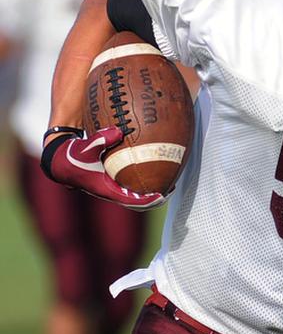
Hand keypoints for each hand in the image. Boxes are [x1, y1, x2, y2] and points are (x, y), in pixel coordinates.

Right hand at [44, 127, 163, 209]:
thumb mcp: (86, 146)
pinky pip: (131, 187)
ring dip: (151, 193)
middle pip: (138, 202)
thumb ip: (101, 139)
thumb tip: (119, 131)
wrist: (61, 161)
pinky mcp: (112, 182)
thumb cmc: (73, 155)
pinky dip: (143, 183)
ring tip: (168, 183)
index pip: (131, 200)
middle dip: (155, 199)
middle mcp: (111, 191)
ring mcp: (112, 188)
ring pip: (135, 196)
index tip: (162, 195)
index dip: (147, 200)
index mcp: (106, 189)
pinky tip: (154, 170)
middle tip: (171, 189)